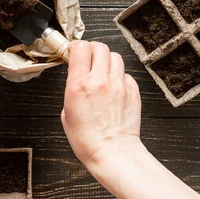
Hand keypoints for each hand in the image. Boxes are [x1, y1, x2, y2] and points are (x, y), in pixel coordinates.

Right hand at [61, 41, 141, 169]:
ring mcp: (119, 84)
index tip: (74, 51)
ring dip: (107, 61)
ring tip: (103, 72)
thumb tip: (77, 78)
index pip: (80, 49)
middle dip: (92, 50)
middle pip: (100, 47)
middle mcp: (100, 81)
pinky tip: (114, 87)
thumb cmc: (88, 140)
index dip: (76, 46)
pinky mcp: (132, 90)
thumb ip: (72, 90)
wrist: (113, 152)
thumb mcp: (67, 114)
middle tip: (89, 58)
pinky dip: (119, 76)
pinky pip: (126, 73)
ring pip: (115, 56)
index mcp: (79, 86)